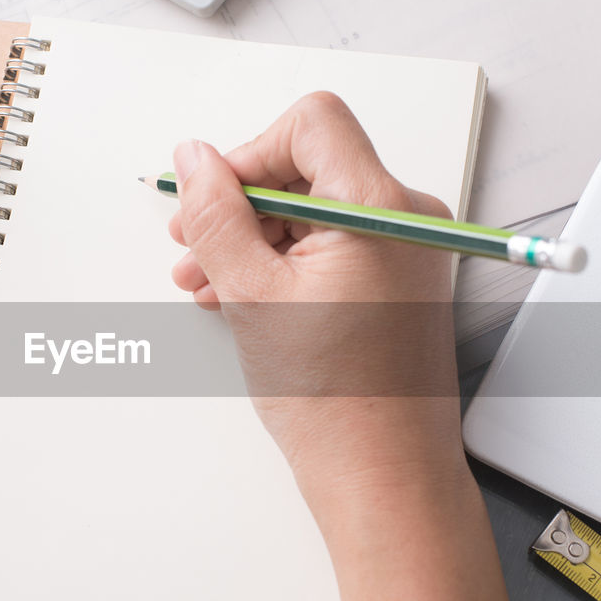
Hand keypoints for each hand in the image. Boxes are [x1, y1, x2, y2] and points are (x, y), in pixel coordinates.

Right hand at [168, 92, 464, 524]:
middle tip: (193, 244)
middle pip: (309, 168)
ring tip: (206, 283)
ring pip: (313, 212)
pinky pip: (331, 246)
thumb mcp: (252, 294)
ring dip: (253, 238)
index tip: (214, 195)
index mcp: (381, 209)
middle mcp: (407, 220)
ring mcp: (405, 252)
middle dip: (242, 204)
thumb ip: (216, 214)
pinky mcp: (397, 282)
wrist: (384, 477)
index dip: (250, 153)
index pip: (312, 124)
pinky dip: (282, 263)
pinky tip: (240, 296)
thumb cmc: (338, 402)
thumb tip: (194, 159)